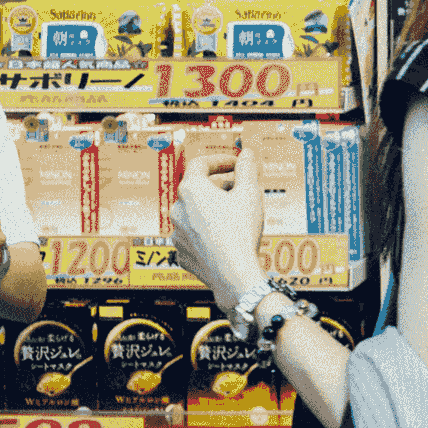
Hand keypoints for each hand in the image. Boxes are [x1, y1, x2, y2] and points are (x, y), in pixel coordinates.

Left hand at [173, 152, 267, 313]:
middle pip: (198, 189)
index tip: (237, 164)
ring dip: (213, 210)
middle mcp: (177, 210)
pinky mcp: (183, 254)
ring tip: (237, 215)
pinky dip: (209, 232)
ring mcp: (177, 234)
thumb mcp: (250, 193)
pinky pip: (195, 236)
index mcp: (190, 190)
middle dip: (221, 186)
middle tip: (243, 190)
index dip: (221, 160)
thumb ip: (247, 168)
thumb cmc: (240, 231)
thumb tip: (246, 154)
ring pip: (195, 214)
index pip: (201, 163)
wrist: (233, 273)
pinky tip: (227, 237)